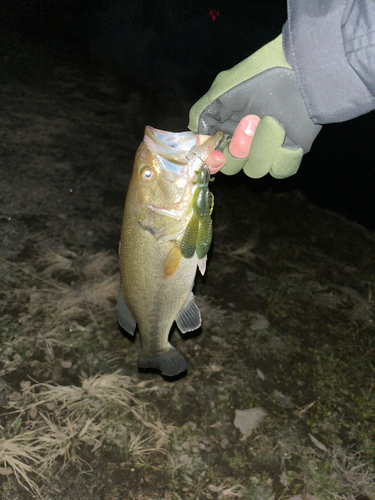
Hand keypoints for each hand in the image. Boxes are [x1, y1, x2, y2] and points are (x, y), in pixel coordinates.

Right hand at [190, 35, 321, 178]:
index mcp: (228, 128)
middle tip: (250, 123)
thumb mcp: (223, 91)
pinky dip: (282, 154)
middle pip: (233, 167)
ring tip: (273, 121)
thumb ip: (204, 116)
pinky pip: (280, 169)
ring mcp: (268, 149)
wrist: (301, 73)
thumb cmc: (261, 76)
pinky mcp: (289, 153)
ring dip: (262, 146)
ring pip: (256, 169)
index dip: (213, 161)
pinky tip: (286, 134)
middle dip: (239, 148)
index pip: (215, 156)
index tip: (216, 157)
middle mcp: (246, 142)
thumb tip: (199, 143)